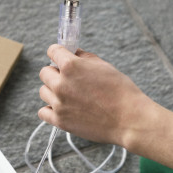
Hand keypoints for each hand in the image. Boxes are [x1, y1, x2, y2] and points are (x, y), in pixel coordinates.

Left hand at [38, 45, 154, 147]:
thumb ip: (84, 57)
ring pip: (43, 91)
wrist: (129, 119)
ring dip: (53, 90)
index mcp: (71, 66)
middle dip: (55, 72)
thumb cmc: (120, 91)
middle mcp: (61, 83)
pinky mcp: (60, 121)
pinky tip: (62, 107)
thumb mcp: (103, 65)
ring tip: (69, 95)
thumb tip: (73, 52)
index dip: (58, 52)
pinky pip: (43, 112)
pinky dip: (50, 109)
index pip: (52, 51)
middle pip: (44, 72)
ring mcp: (59, 103)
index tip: (61, 57)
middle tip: (68, 78)